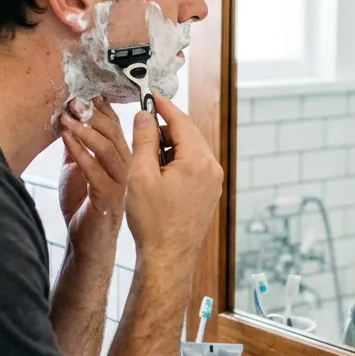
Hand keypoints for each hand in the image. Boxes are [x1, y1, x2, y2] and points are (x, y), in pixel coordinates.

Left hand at [59, 97, 130, 236]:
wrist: (87, 242)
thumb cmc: (84, 205)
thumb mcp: (78, 168)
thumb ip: (76, 146)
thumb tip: (68, 118)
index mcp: (121, 157)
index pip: (115, 125)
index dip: (101, 108)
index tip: (84, 92)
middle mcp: (127, 167)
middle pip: (114, 132)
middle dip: (92, 114)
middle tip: (73, 100)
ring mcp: (120, 182)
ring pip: (106, 148)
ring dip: (84, 130)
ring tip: (66, 117)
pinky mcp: (109, 196)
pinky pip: (95, 169)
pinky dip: (79, 152)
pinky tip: (66, 139)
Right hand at [124, 93, 223, 269]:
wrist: (167, 259)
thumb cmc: (152, 222)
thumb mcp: (140, 175)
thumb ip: (144, 140)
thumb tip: (144, 116)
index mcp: (197, 161)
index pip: (181, 121)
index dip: (163, 106)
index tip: (150, 96)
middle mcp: (212, 169)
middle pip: (189, 134)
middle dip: (166, 127)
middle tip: (143, 127)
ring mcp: (213, 183)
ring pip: (191, 151)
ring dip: (170, 146)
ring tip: (146, 157)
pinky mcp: (210, 194)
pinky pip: (194, 167)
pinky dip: (177, 162)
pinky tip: (158, 173)